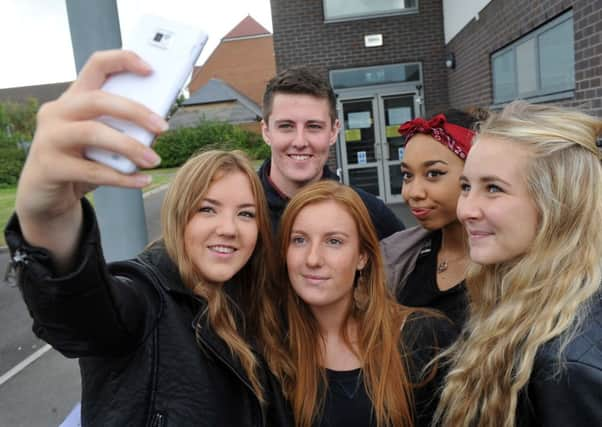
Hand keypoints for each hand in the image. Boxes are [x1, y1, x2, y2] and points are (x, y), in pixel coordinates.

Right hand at [14, 50, 167, 269]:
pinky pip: (93, 171)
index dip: (123, 61)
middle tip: (163, 127)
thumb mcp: (102, 142)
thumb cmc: (81, 161)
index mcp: (74, 98)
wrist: (46, 195)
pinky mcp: (49, 166)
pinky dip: (123, 178)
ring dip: (130, 147)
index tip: (151, 70)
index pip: (96, 65)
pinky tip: (143, 180)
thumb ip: (122, 130)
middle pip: (98, 100)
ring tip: (154, 160)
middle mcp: (57, 111)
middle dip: (135, 112)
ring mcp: (49, 138)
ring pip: (93, 133)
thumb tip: (157, 127)